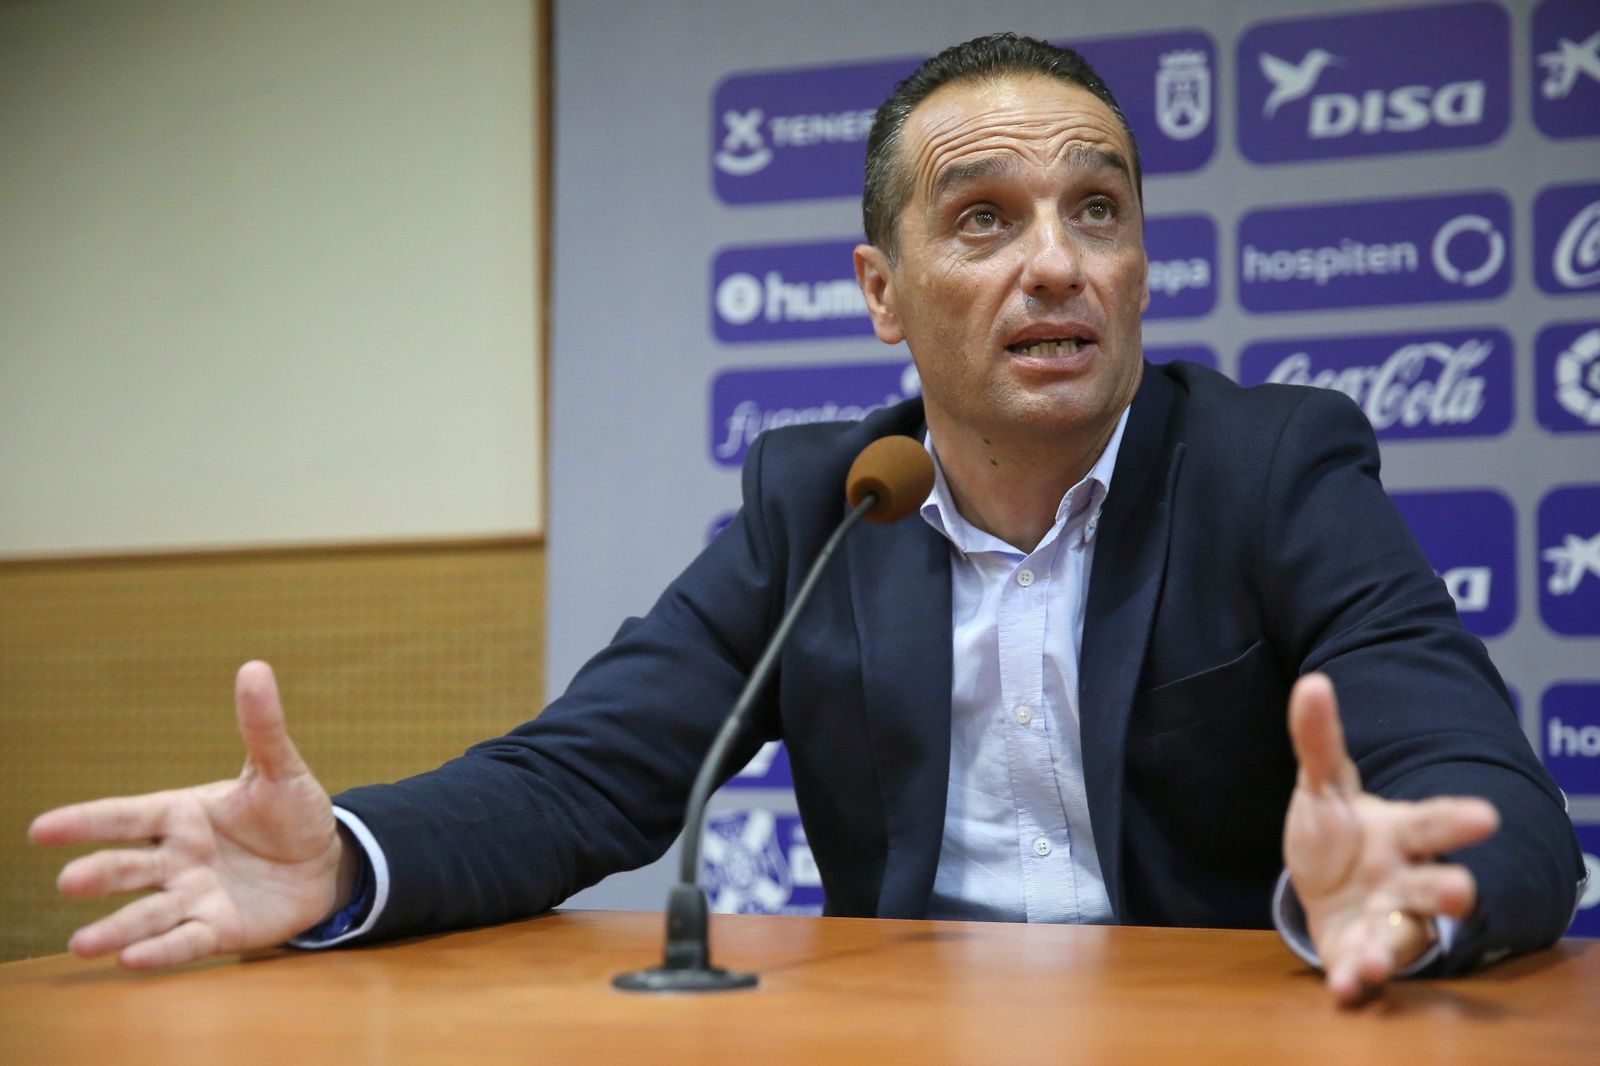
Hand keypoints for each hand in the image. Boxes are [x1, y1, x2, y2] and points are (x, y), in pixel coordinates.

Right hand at [29, 662, 351, 969]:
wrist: (327, 862)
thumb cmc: (292, 813)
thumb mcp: (280, 769)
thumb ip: (262, 727)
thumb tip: (254, 668)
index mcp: (181, 815)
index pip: (126, 817)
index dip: (86, 822)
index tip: (42, 828)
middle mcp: (177, 858)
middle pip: (129, 867)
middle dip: (99, 874)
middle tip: (69, 882)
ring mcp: (194, 896)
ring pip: (148, 913)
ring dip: (118, 928)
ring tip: (84, 944)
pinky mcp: (219, 930)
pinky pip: (186, 942)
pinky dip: (161, 951)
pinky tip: (133, 960)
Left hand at [1284, 673, 1498, 1004]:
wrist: (1326, 887)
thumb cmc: (1339, 833)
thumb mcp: (1323, 786)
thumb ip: (1319, 741)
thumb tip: (1312, 683)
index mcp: (1401, 833)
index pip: (1433, 823)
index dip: (1457, 820)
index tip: (1486, 815)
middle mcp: (1404, 880)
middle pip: (1433, 886)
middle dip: (1447, 890)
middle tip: (1463, 891)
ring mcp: (1385, 920)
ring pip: (1401, 936)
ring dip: (1391, 948)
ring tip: (1378, 959)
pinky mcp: (1358, 954)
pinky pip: (1360, 969)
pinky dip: (1354, 978)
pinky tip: (1345, 985)